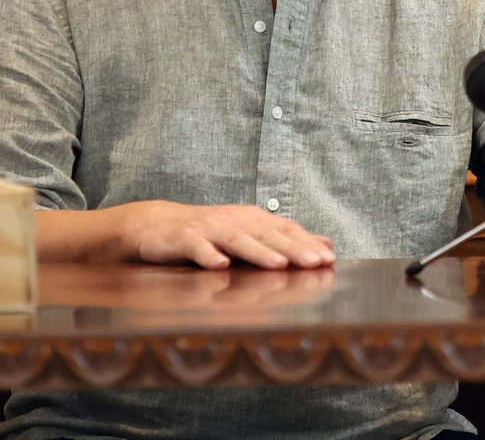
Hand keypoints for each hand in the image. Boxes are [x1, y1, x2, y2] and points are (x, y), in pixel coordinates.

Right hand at [117, 201, 335, 269]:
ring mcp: (209, 228)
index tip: (328, 260)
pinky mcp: (183, 238)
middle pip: (267, 234)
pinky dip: (208, 255)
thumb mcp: (250, 233)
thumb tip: (327, 244)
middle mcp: (235, 220)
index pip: (286, 230)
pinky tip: (220, 265)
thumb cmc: (209, 233)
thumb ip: (286, 239)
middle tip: (314, 263)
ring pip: (237, 240)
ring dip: (258, 252)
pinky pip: (197, 247)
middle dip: (292, 249)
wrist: (156, 225)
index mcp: (254, 219)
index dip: (307, 244)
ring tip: (277, 264)